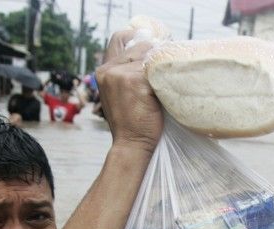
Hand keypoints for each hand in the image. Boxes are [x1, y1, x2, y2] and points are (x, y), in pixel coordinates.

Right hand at [95, 29, 163, 152]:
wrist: (131, 145)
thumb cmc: (133, 124)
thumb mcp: (123, 95)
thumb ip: (129, 75)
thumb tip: (153, 55)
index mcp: (104, 71)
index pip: (120, 38)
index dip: (138, 38)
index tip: (155, 45)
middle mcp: (108, 69)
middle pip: (140, 45)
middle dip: (156, 54)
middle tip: (169, 67)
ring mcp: (119, 74)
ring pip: (149, 55)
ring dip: (161, 67)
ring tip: (168, 83)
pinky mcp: (134, 81)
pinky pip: (156, 69)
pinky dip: (165, 77)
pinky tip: (168, 90)